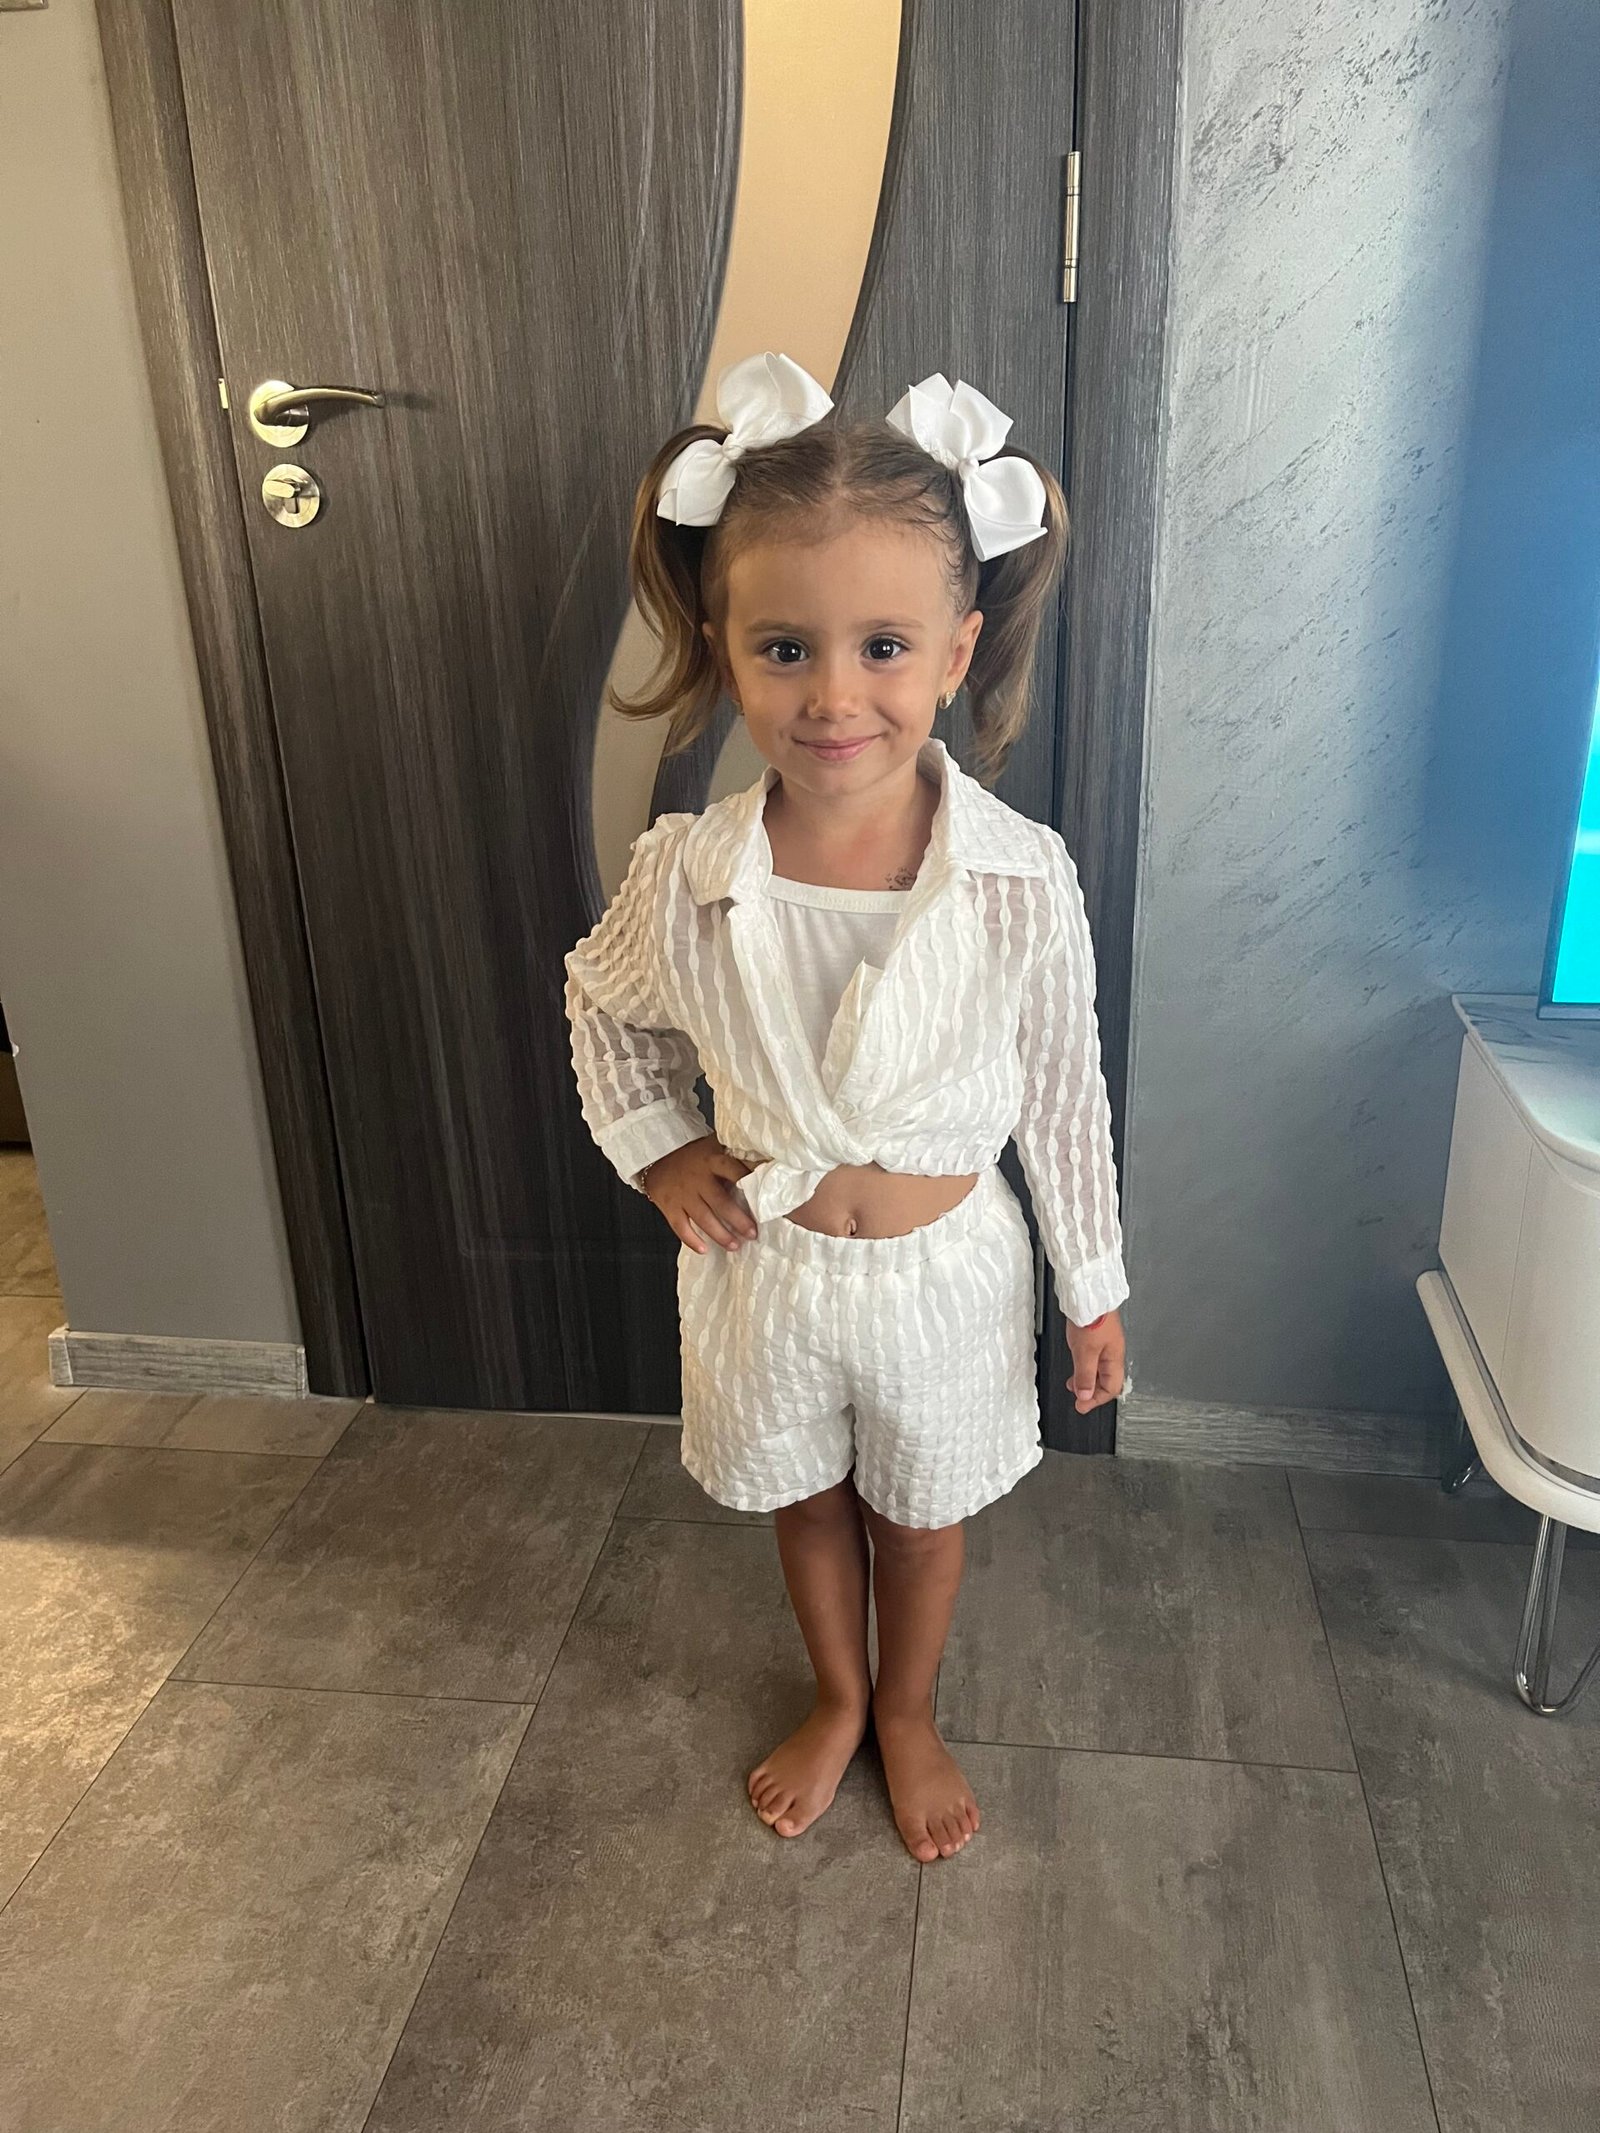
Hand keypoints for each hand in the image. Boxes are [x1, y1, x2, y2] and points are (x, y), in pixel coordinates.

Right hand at [640, 1137, 758, 1252]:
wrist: (659, 1155)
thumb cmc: (696, 1156)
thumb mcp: (715, 1147)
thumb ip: (735, 1156)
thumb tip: (769, 1165)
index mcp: (713, 1160)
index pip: (732, 1169)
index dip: (747, 1182)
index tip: (763, 1197)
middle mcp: (698, 1177)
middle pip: (720, 1201)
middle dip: (738, 1220)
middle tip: (752, 1234)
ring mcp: (683, 1193)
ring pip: (703, 1217)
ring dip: (720, 1234)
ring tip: (735, 1246)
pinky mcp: (670, 1206)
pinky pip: (680, 1227)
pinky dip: (691, 1240)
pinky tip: (704, 1249)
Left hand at [1066, 1308, 1124, 1411]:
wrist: (1088, 1294)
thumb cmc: (1092, 1317)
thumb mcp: (1085, 1352)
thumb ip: (1085, 1376)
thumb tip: (1085, 1396)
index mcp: (1115, 1358)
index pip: (1111, 1388)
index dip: (1096, 1400)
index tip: (1081, 1406)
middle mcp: (1113, 1352)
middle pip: (1106, 1380)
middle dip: (1091, 1391)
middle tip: (1077, 1399)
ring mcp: (1105, 1343)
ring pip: (1098, 1369)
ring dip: (1086, 1379)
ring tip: (1073, 1384)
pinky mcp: (1096, 1334)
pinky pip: (1093, 1358)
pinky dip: (1084, 1366)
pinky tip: (1076, 1365)